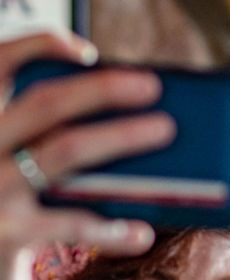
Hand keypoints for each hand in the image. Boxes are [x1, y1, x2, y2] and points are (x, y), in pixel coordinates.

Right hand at [0, 31, 173, 279]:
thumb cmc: (4, 219)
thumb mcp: (12, 173)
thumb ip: (44, 145)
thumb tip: (124, 126)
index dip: (37, 46)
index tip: (87, 49)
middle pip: (43, 104)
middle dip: (100, 89)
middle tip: (151, 85)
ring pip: (63, 152)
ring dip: (119, 137)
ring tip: (164, 130)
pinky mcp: (6, 233)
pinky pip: (69, 224)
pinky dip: (111, 227)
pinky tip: (143, 231)